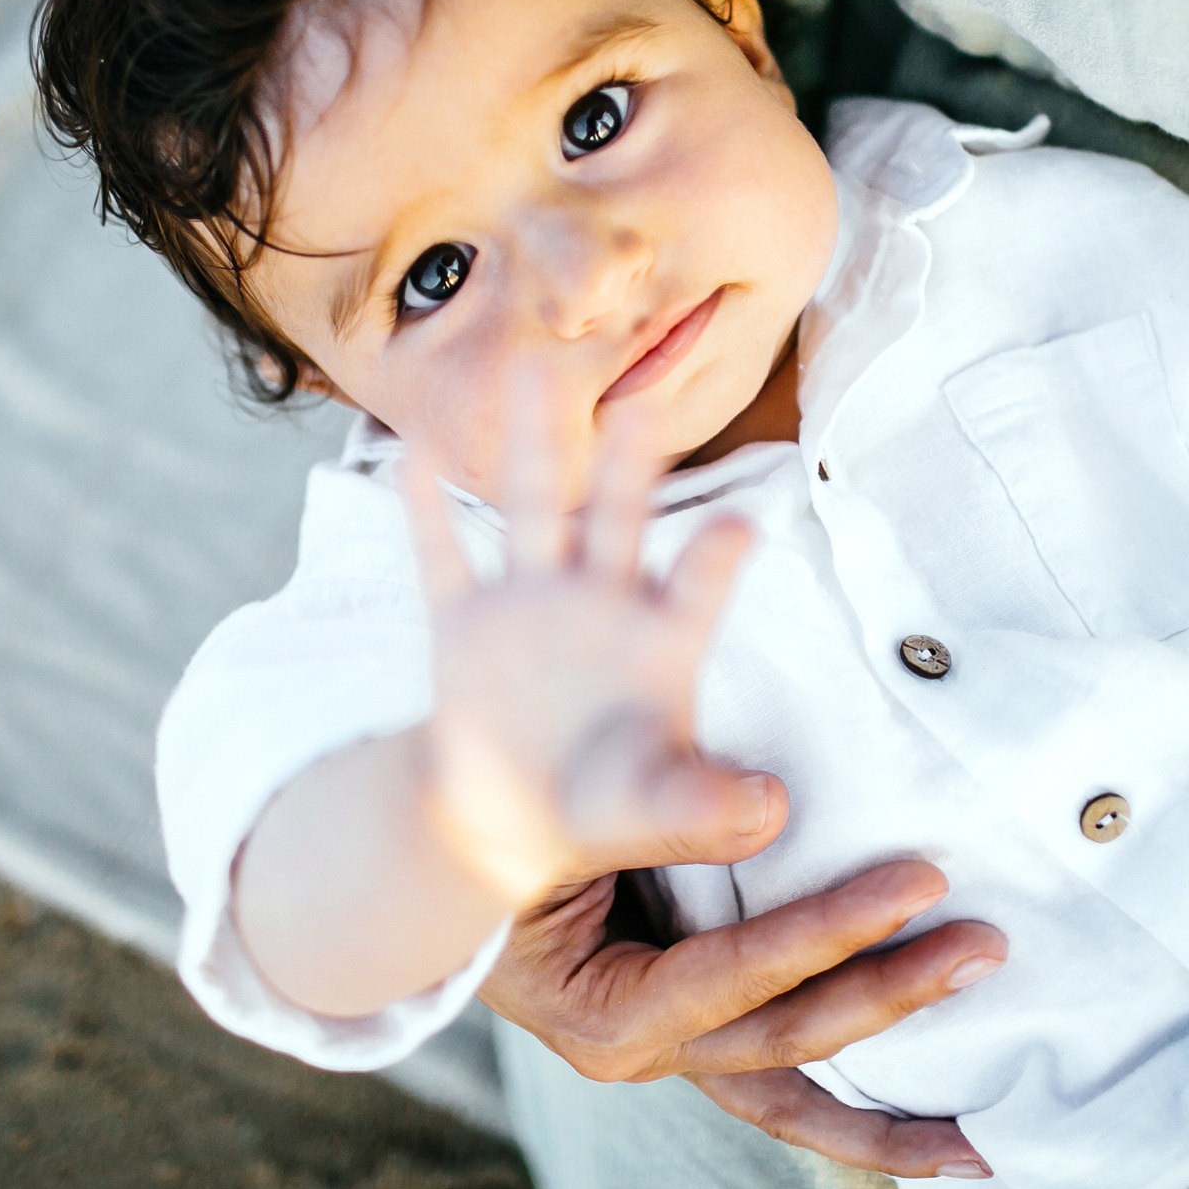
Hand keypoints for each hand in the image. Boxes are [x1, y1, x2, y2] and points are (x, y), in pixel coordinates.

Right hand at [400, 366, 756, 902]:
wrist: (516, 815)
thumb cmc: (606, 802)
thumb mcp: (661, 809)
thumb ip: (711, 808)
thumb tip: (774, 810)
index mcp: (661, 642)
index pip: (696, 590)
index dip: (715, 559)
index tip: (741, 524)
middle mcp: (601, 604)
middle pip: (618, 521)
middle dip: (629, 468)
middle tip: (644, 405)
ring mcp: (531, 605)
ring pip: (534, 509)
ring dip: (534, 446)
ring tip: (534, 373)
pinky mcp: (466, 625)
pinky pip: (443, 557)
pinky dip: (425, 508)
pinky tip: (414, 450)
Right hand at [484, 842, 1004, 1179]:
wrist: (431, 862)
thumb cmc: (490, 828)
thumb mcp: (555, 820)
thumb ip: (657, 815)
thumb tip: (773, 805)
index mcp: (601, 1007)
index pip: (736, 975)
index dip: (830, 931)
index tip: (917, 884)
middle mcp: (642, 1047)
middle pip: (785, 1041)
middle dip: (889, 999)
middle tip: (983, 946)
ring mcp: (674, 1049)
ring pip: (792, 1096)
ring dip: (888, 1109)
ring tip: (981, 1134)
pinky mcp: (697, 1031)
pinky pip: (783, 1079)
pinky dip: (853, 1105)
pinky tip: (934, 1126)